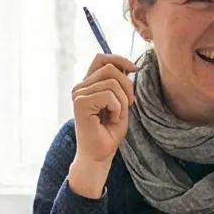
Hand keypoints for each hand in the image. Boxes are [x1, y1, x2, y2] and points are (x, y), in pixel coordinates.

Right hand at [65, 53, 138, 198]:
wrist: (99, 155)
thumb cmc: (108, 132)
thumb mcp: (120, 103)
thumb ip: (120, 84)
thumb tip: (128, 66)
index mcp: (87, 84)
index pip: (101, 58)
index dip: (119, 60)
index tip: (134, 70)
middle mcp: (80, 87)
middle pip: (110, 69)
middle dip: (127, 86)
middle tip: (129, 104)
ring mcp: (78, 94)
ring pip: (112, 82)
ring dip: (122, 101)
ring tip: (117, 115)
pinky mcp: (80, 103)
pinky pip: (109, 95)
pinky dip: (117, 108)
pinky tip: (112, 119)